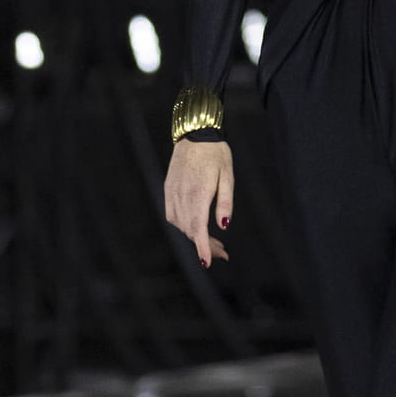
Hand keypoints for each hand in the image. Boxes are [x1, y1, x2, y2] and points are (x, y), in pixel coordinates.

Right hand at [163, 139, 232, 269]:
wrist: (195, 134)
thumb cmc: (215, 154)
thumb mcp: (227, 177)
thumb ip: (225, 203)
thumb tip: (224, 225)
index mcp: (199, 194)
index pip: (198, 228)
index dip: (203, 247)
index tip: (207, 262)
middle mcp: (182, 196)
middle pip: (191, 230)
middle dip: (205, 245)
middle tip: (222, 253)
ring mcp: (172, 193)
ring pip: (181, 225)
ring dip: (195, 236)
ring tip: (212, 241)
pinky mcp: (168, 189)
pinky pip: (172, 215)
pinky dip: (182, 225)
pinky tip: (194, 227)